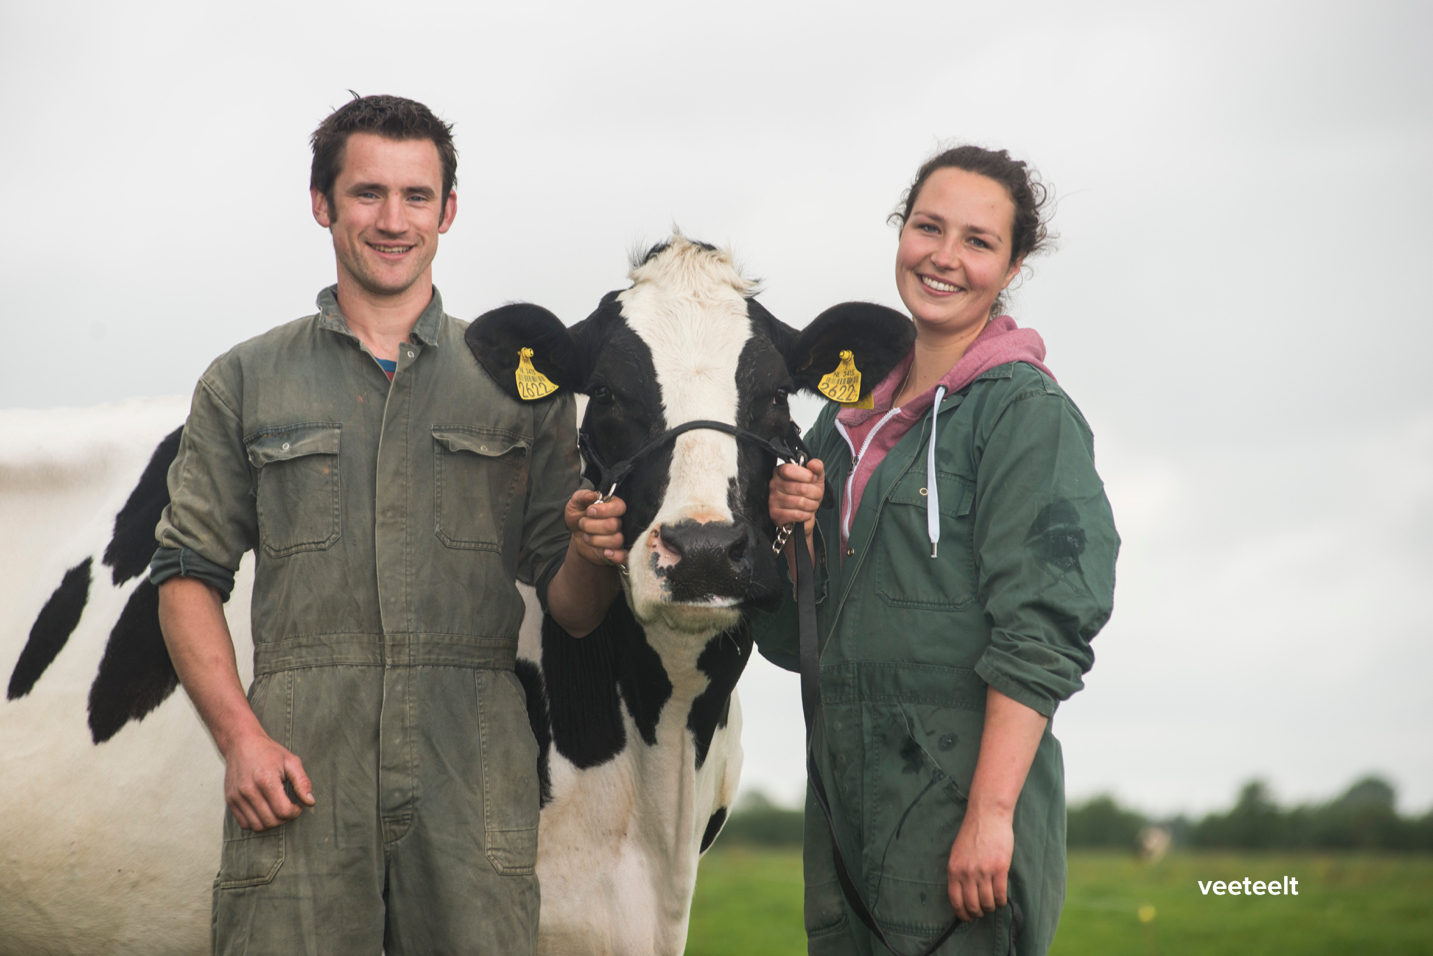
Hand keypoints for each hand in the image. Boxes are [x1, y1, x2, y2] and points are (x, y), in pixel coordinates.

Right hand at [223, 731, 313, 831]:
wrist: (242, 743)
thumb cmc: (269, 752)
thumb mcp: (291, 761)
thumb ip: (303, 782)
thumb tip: (310, 802)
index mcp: (266, 780)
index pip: (283, 811)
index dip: (295, 812)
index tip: (297, 806)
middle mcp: (249, 791)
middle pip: (270, 821)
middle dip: (284, 819)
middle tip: (289, 809)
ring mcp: (237, 797)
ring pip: (257, 826)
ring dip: (271, 823)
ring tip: (277, 811)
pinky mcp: (230, 801)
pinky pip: (244, 823)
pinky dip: (256, 823)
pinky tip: (264, 811)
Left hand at [566, 489, 628, 567]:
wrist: (576, 535)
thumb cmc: (579, 516)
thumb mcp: (576, 504)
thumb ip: (582, 496)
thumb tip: (592, 495)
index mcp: (613, 507)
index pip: (619, 507)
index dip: (604, 510)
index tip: (589, 511)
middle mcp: (620, 522)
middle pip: (614, 525)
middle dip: (593, 526)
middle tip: (582, 524)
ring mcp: (619, 537)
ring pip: (616, 540)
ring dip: (596, 540)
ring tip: (585, 537)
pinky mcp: (617, 552)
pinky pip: (625, 556)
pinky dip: (617, 556)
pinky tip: (605, 553)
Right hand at [769, 459, 824, 537]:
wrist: (802, 513)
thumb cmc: (807, 492)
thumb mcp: (815, 476)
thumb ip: (817, 466)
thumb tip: (812, 464)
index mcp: (780, 471)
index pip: (788, 470)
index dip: (805, 475)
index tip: (813, 478)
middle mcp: (774, 485)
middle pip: (800, 488)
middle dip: (815, 493)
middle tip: (817, 495)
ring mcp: (773, 500)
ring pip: (800, 502)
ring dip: (812, 505)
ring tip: (812, 504)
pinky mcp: (775, 515)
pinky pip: (796, 515)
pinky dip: (806, 515)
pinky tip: (805, 513)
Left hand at [946, 805, 1014, 921]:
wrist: (988, 815)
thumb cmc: (972, 833)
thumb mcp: (957, 853)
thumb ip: (958, 872)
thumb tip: (962, 894)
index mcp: (954, 869)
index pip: (955, 900)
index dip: (962, 913)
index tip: (967, 917)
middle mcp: (967, 873)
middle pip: (972, 905)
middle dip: (978, 913)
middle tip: (982, 911)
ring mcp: (984, 871)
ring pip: (987, 902)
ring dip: (991, 907)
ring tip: (993, 904)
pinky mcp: (1000, 869)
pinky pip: (1000, 894)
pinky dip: (1001, 901)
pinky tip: (1001, 899)